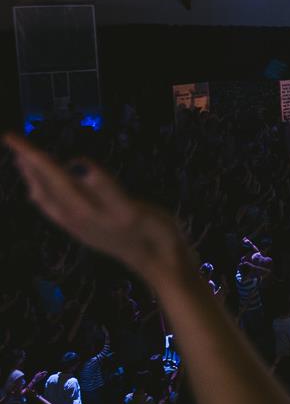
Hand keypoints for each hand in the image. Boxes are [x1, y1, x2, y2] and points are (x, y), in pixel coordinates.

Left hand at [6, 135, 192, 285]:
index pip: (52, 176)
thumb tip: (79, 166)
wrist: (160, 265)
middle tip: (13, 141)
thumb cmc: (154, 236)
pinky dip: (46, 193)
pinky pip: (55, 208)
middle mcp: (76, 218)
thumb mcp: (134, 210)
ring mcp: (80, 226)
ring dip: (34, 179)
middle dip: (29, 164)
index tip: (11, 137)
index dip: (33, 155)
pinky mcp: (87, 231)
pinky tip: (51, 191)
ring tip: (26, 162)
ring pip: (46, 199)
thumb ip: (106, 188)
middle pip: (44, 187)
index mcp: (85, 210)